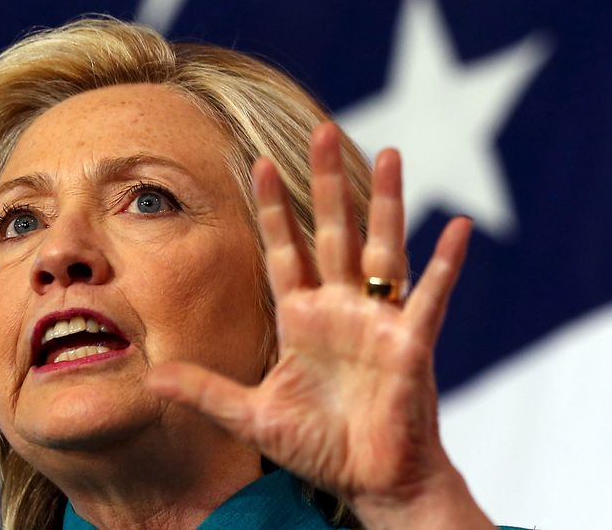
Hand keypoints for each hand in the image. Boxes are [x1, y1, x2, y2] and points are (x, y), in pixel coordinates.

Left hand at [147, 122, 491, 527]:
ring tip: (390, 153)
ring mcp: (378, 321)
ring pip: (384, 249)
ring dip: (387, 203)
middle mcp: (341, 309)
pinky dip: (447, 265)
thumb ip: (206, 393)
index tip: (255, 163)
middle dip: (326, 184)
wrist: (370, 482)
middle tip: (322, 130)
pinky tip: (459, 228)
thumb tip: (152, 377)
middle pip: (333, 233)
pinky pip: (431, 297)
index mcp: (303, 318)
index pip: (284, 250)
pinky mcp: (413, 344)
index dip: (272, 209)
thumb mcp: (252, 417)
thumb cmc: (318, 448)